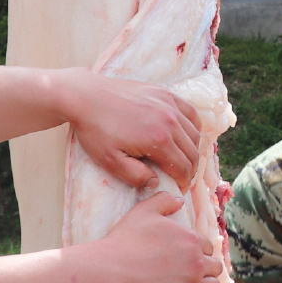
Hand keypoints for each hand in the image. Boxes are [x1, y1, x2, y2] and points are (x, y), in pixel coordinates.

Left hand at [66, 71, 204, 190]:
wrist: (86, 97)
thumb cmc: (95, 130)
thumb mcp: (110, 161)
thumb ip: (135, 176)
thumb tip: (155, 182)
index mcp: (158, 140)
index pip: (182, 167)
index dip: (183, 182)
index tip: (179, 189)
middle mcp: (170, 121)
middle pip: (192, 152)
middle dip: (190, 169)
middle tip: (183, 178)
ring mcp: (169, 104)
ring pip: (194, 133)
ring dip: (192, 150)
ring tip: (184, 159)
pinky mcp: (165, 93)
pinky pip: (190, 113)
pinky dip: (194, 126)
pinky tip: (186, 135)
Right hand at [98, 193, 222, 282]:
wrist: (113, 270)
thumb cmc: (126, 240)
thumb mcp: (143, 211)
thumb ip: (164, 201)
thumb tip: (180, 199)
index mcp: (191, 239)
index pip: (208, 246)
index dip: (200, 251)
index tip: (192, 257)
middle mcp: (197, 260)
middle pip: (214, 266)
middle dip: (206, 268)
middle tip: (195, 273)